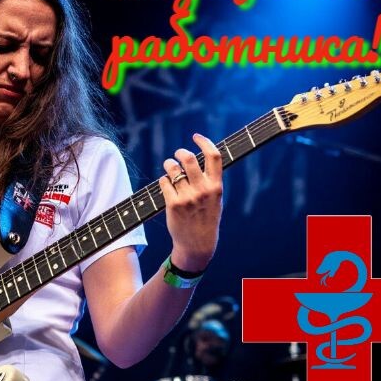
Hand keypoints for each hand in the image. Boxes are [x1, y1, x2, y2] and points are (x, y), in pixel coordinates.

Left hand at [158, 133, 223, 271]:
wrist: (198, 244)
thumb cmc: (206, 218)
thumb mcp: (216, 199)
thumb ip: (210, 180)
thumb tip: (200, 157)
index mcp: (216, 186)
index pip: (214, 156)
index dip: (204, 141)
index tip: (196, 136)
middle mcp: (202, 190)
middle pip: (189, 158)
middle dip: (180, 152)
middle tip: (177, 154)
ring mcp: (187, 197)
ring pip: (172, 169)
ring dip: (168, 165)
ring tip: (169, 168)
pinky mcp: (173, 204)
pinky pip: (164, 182)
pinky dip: (164, 180)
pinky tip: (166, 185)